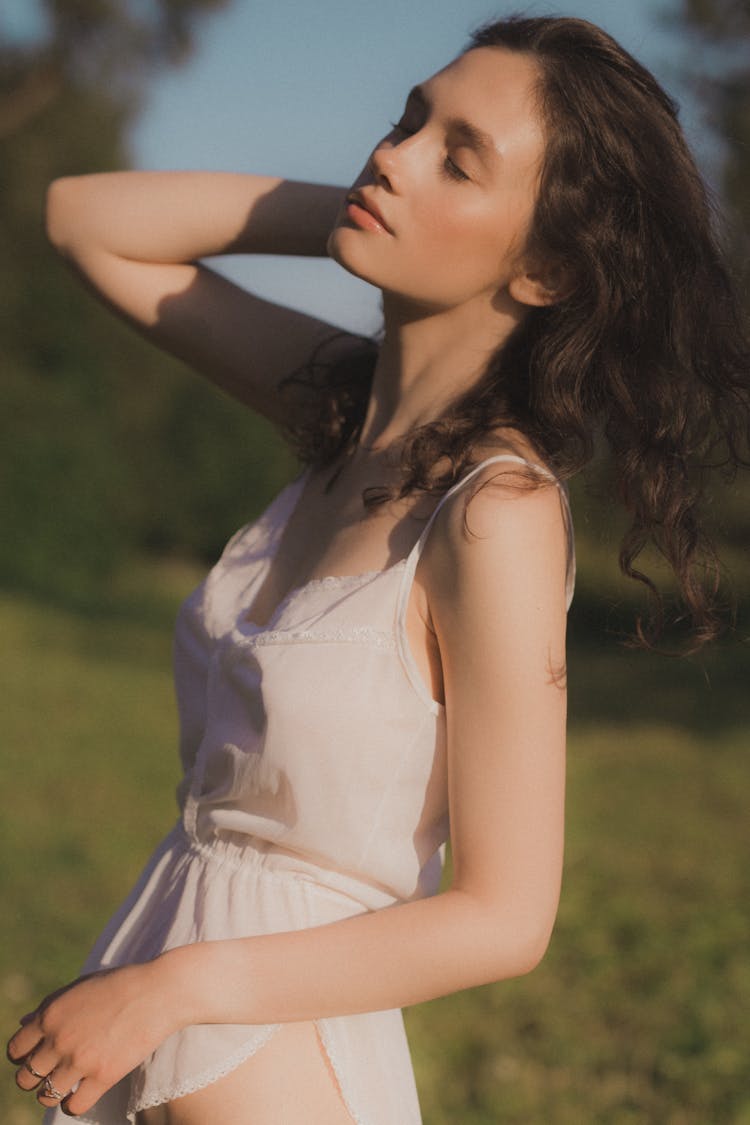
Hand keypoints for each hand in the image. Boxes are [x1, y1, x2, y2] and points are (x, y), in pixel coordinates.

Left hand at [6, 960, 180, 1116]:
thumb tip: (23, 1023)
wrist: (160, 990)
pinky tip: (81, 1094)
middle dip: (34, 1078)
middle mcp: (59, 1039)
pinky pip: (73, 1106)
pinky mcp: (103, 1076)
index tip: (35, 1057)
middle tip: (50, 1073)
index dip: (22, 1056)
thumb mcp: (79, 987)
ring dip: (50, 1094)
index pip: (15, 1049)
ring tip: (64, 1086)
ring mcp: (80, 1059)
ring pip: (45, 1096)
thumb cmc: (120, 984)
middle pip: (25, 1077)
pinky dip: (72, 1105)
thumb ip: (49, 1006)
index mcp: (50, 1014)